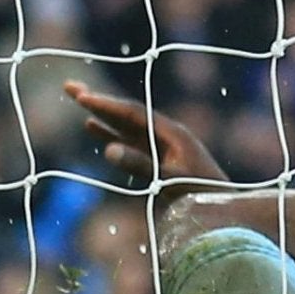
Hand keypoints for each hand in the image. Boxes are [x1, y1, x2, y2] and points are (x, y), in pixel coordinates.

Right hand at [64, 81, 228, 195]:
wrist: (226, 207)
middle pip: (127, 112)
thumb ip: (142, 165)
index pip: (134, 114)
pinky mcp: (158, 158)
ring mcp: (161, 145)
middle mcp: (166, 134)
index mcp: (172, 133)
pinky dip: (110, 133)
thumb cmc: (203, 194)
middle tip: (69, 86)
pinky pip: (129, 141)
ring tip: (78, 99)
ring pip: (126, 125)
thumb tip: (108, 150)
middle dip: (99, 101)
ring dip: (102, 114)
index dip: (106, 106)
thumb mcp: (172, 180)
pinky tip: (93, 127)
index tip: (82, 98)